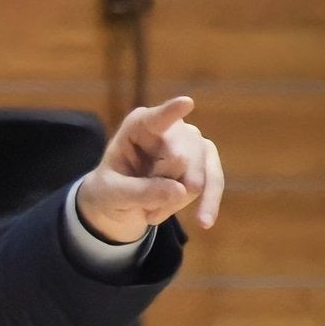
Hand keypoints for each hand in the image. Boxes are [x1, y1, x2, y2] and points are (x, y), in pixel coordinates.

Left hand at [77, 96, 224, 240]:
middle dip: (171, 187)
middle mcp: (169, 127)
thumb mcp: (112, 195)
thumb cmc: (110, 190)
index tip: (186, 104)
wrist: (120, 204)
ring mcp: (190, 142)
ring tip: (151, 215)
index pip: (155, 119)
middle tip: (146, 210)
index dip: (171, 113)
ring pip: (200, 172)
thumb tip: (182, 190)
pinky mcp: (205, 160)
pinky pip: (214, 181)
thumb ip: (140, 191)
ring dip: (179, 201)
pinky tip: (205, 221)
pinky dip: (208, 203)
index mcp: (138, 126)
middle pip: (185, 155)